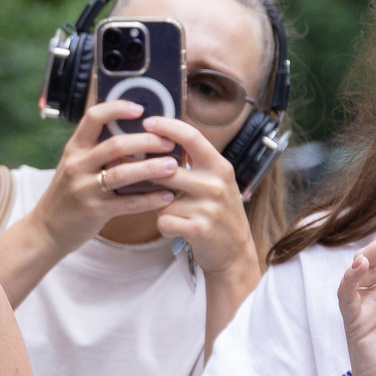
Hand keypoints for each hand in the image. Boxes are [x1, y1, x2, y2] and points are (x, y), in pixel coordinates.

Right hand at [26, 100, 179, 252]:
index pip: (94, 117)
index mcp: (74, 149)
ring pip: (123, 173)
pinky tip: (166, 196)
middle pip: (116, 145)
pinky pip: (127, 203)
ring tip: (173, 166)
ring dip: (152, 168)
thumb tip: (135, 137)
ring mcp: (84, 189)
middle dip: (147, 140)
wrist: (45, 230)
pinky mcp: (93, 211)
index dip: (118, 109)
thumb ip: (97, 152)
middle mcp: (77, 165)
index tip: (140, 110)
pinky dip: (149, 199)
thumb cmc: (67, 196)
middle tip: (169, 142)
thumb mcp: (74, 167)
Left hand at [140, 115, 257, 274]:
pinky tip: (177, 229)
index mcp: (220, 166)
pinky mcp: (199, 228)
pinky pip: (163, 221)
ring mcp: (209, 206)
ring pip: (162, 199)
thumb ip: (194, 164)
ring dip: (160, 206)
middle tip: (139, 176)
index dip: (167, 126)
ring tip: (175, 212)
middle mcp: (216, 183)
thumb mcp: (215, 182)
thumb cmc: (218, 213)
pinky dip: (164, 226)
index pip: (191, 137)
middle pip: (166, 169)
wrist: (236, 253)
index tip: (147, 122)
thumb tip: (161, 140)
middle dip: (148, 174)